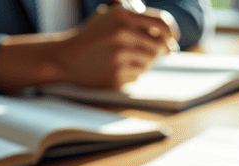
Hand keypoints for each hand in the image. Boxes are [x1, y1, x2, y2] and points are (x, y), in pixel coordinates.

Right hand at [54, 0, 179, 87]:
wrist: (65, 58)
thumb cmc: (92, 36)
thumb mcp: (109, 16)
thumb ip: (136, 16)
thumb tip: (170, 36)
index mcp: (122, 15)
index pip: (162, 23)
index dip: (172, 32)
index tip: (173, 39)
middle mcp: (122, 34)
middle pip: (159, 45)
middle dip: (159, 50)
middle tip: (155, 51)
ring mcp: (119, 56)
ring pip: (150, 62)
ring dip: (145, 61)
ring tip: (127, 58)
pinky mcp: (116, 76)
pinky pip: (138, 75)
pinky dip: (133, 73)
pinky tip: (118, 68)